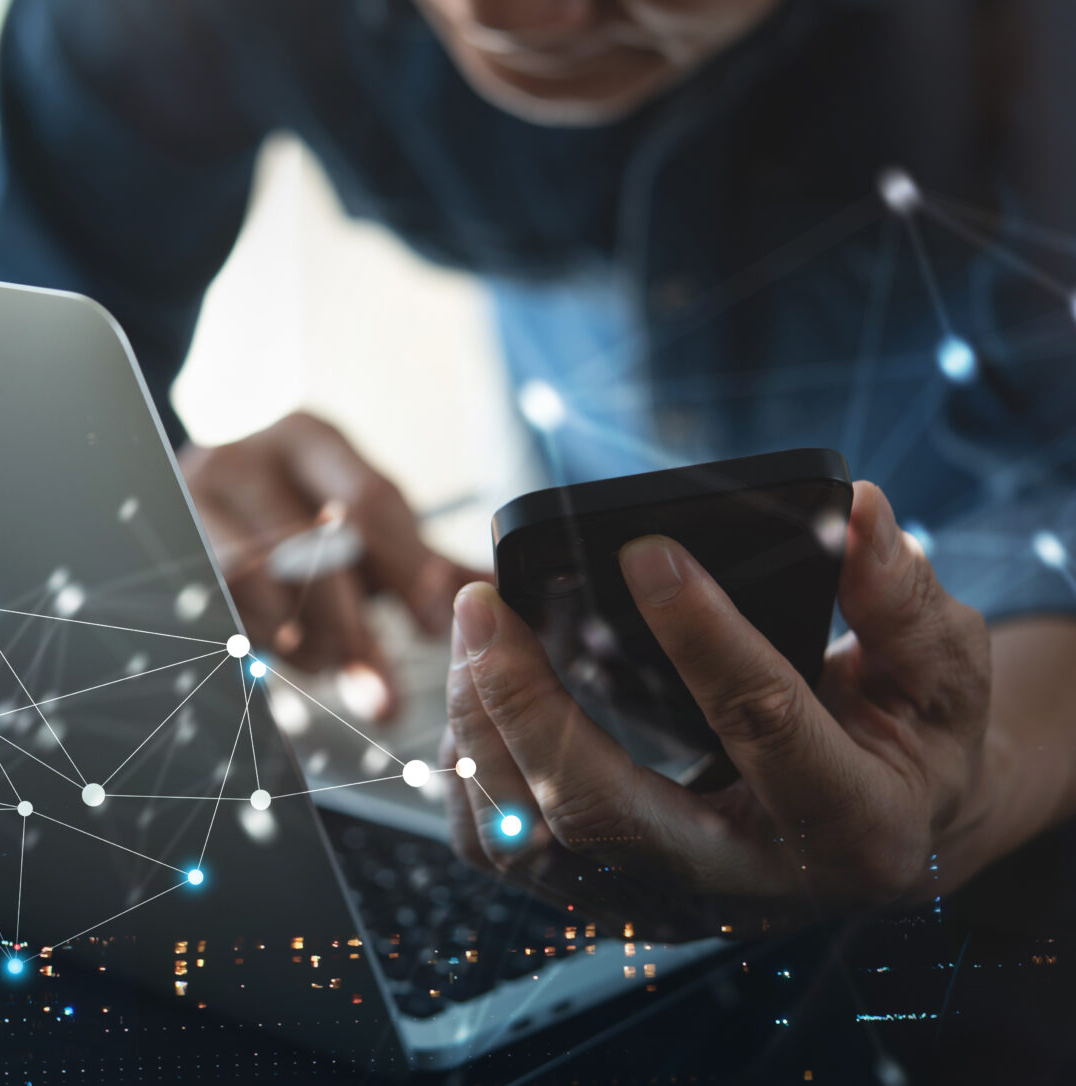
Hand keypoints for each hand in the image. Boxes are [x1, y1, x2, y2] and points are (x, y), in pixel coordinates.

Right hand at [178, 411, 484, 718]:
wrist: (207, 507)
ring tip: (338, 671)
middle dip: (355, 629)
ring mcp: (192, 499)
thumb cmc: (300, 521)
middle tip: (387, 696)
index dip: (408, 568)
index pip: (368, 499)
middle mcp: (243, 456)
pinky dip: (261, 636)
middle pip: (308, 542)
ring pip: (252, 577)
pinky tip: (293, 654)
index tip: (437, 627)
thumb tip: (504, 599)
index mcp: (309, 438)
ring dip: (303, 638)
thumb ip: (426, 565)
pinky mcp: (168, 542)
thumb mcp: (364, 531)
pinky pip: (215, 601)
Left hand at [439, 480, 992, 937]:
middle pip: (602, 809)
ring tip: (475, 636)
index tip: (646, 551)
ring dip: (482, 733)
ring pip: (531, 843)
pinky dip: (472, 776)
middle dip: (526, 703)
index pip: (763, 725)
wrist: (887, 836)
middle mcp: (744, 886)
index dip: (703, 634)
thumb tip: (860, 512)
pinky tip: (476, 701)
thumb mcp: (943, 674)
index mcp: (851, 826)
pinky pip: (507, 854)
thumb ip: (903, 602)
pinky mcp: (607, 899)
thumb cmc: (912, 741)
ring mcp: (664, 902)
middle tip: (485, 607)